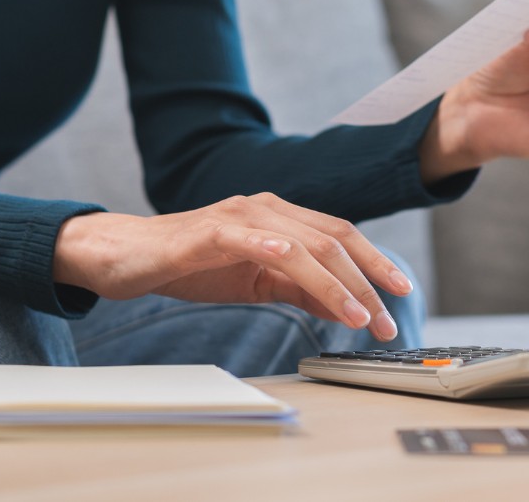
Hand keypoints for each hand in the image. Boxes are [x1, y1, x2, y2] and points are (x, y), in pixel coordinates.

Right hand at [52, 193, 411, 340]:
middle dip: (366, 282)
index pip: (342, 238)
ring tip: (356, 314)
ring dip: (334, 282)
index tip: (401, 293)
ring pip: (301, 244)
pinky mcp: (207, 230)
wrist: (127, 256)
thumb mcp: (259, 282)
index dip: (376, 263)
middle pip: (333, 240)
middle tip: (384, 319)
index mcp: (284, 219)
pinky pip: (247, 236)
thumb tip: (347, 307)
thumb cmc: (193, 265)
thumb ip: (302, 289)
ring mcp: (239, 215)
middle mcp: (268, 209)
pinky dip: (273, 247)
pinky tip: (291, 260)